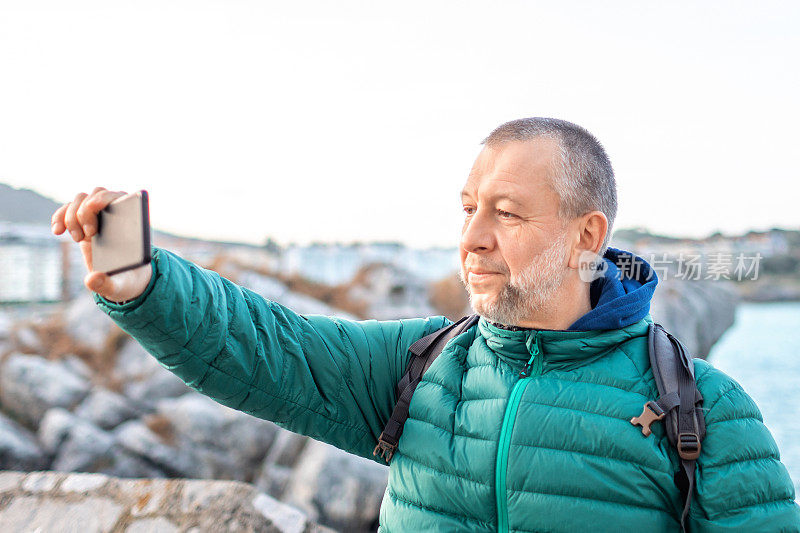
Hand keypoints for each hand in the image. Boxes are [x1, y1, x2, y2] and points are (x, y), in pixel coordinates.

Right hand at [51, 187, 152, 302]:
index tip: (94, 207)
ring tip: (77, 240)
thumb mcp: (119, 287)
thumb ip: (106, 284)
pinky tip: (57, 231)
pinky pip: (67, 210)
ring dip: (72, 215)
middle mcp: (115, 216)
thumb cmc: (126, 281)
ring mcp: (98, 218)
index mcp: (131, 225)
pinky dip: (59, 217)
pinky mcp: (83, 224)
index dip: (106, 197)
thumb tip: (92, 279)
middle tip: (89, 235)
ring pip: (80, 200)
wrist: (121, 280)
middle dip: (87, 210)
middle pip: (98, 194)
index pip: (120, 197)